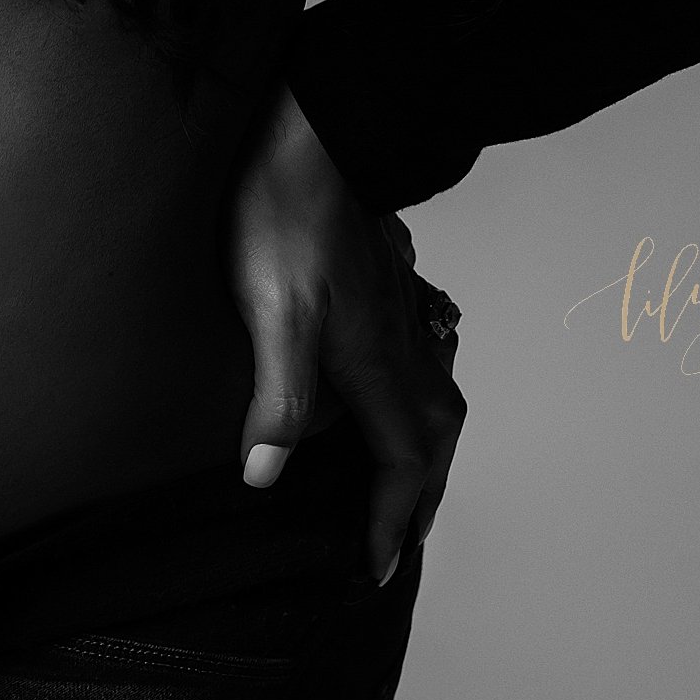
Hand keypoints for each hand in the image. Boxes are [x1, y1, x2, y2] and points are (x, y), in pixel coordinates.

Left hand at [221, 85, 466, 585]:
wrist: (314, 128)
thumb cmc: (283, 212)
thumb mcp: (272, 308)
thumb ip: (278, 396)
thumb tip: (266, 477)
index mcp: (374, 362)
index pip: (399, 462)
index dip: (386, 521)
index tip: (373, 571)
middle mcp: (399, 342)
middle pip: (432, 438)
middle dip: (419, 497)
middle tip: (399, 542)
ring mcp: (397, 308)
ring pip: (432, 394)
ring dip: (425, 448)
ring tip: (406, 478)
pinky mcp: (383, 280)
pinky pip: (418, 355)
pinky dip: (416, 390)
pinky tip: (394, 378)